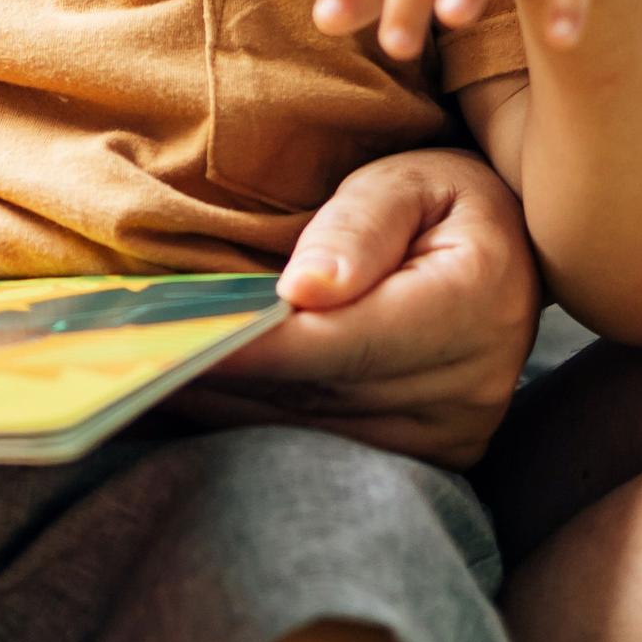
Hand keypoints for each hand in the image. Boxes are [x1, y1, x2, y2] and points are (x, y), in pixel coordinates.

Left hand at [172, 147, 537, 466]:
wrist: (514, 254)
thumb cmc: (447, 198)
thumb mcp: (411, 178)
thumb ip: (359, 225)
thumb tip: (305, 288)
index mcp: (473, 303)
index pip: (339, 339)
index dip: (253, 346)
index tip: (174, 343)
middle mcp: (468, 387)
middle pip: (317, 396)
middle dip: (220, 380)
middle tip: (126, 365)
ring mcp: (451, 437)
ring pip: (312, 435)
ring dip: (227, 412)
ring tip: (143, 383)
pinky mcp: (431, 462)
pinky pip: (326, 452)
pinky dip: (259, 429)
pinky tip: (195, 404)